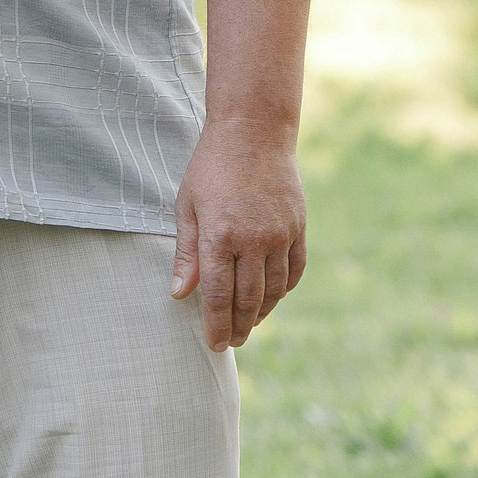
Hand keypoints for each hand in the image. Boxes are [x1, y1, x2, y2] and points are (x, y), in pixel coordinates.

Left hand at [171, 118, 306, 350]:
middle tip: (232, 342)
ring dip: (261, 313)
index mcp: (219, 236)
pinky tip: (271, 298)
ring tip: (250, 325)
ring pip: (273, 290)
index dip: (216, 325)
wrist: (253, 133)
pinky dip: (283, 290)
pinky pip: (294, 271)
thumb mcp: (187, 206)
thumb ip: (186, 253)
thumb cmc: (211, 168)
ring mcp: (280, 235)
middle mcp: (253, 240)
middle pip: (248, 300)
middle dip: (239, 327)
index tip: (214, 343)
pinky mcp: (298, 228)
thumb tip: (179, 295)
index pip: (218, 296)